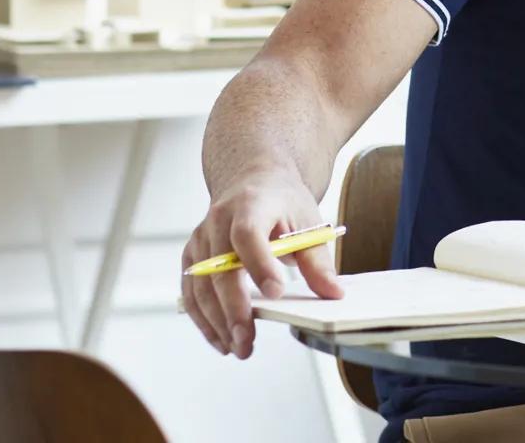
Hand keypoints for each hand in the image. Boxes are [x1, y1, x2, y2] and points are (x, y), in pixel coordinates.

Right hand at [181, 171, 340, 359]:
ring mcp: (201, 239)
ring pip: (200, 286)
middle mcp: (218, 220)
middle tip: (247, 340)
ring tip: (238, 348)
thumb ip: (318, 260)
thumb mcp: (308, 221)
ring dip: (216, 322)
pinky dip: (203, 320)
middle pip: (219, 268)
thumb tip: (333, 294)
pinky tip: (221, 340)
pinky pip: (191, 292)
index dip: (259, 263)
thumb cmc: (281, 200)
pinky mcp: (192, 256)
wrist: (252, 177)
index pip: (248, 234)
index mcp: (251, 205)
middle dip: (233, 308)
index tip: (276, 292)